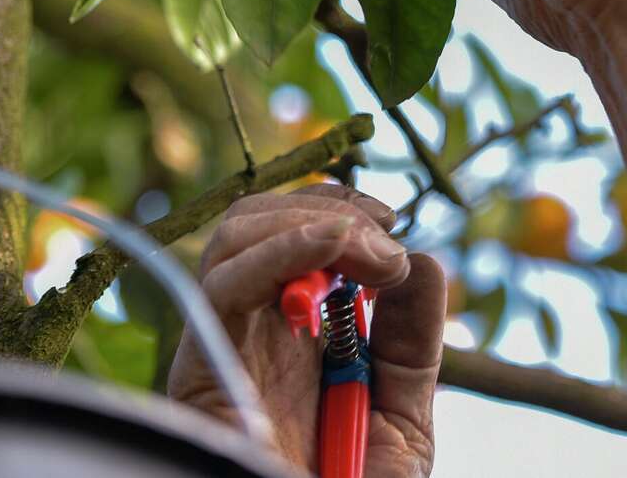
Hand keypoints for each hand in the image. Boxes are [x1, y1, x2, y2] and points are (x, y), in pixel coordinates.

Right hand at [168, 185, 447, 477]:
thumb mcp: (402, 416)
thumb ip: (411, 343)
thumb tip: (424, 261)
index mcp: (295, 340)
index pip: (294, 240)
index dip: (340, 214)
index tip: (392, 222)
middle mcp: (253, 335)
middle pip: (257, 227)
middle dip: (324, 209)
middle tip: (383, 233)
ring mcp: (224, 349)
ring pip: (233, 241)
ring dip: (306, 222)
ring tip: (367, 249)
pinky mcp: (202, 373)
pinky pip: (224, 288)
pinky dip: (281, 250)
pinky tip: (332, 247)